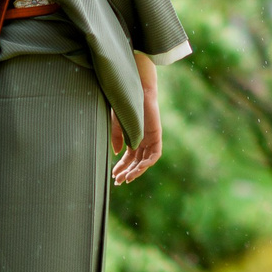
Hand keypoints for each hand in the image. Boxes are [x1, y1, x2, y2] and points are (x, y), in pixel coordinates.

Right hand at [111, 51, 161, 185]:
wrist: (135, 90)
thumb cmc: (124, 104)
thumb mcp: (116, 123)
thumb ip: (116, 138)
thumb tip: (116, 153)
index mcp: (132, 137)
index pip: (128, 158)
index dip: (121, 168)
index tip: (114, 177)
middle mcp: (142, 140)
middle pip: (136, 162)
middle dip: (127, 172)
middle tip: (118, 181)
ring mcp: (150, 138)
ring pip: (145, 161)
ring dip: (137, 170)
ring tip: (127, 177)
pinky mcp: (157, 135)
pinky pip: (155, 154)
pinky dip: (147, 162)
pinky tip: (138, 167)